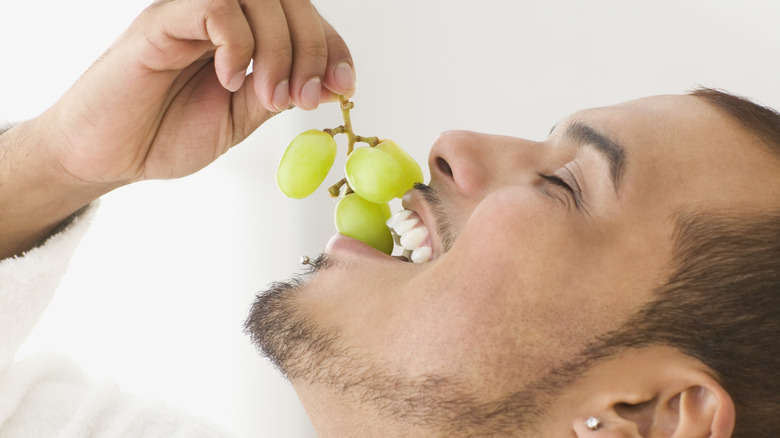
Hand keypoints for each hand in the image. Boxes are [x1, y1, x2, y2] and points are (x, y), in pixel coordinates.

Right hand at [43, 0, 354, 183]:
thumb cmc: (167, 133)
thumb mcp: (242, 118)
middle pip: (289, 0)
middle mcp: (222, 17)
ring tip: (267, 96)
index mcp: (246, 36)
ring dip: (279, 50)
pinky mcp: (161, 22)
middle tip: (304, 98)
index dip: (333, 46)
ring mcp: (190, 15)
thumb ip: (279, 94)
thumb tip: (330, 83)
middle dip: (312, 49)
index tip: (342, 87)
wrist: (110, 155)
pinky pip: (214, 6)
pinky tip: (229, 79)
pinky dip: (236, 44)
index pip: (305, 18)